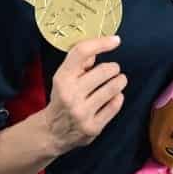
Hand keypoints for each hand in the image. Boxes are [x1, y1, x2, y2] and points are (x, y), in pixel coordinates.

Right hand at [42, 36, 125, 153]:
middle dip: (114, 68)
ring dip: (120, 81)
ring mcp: (82, 112)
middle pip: (104, 70)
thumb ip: (80, 63)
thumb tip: (99, 48)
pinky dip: (118, 98)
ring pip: (113, 88)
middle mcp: (70, 94)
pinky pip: (115, 106)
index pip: (82, 52)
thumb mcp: (64, 78)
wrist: (52, 132)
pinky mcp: (93, 127)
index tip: (115, 40)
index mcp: (62, 78)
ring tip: (119, 80)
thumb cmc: (62, 98)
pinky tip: (115, 96)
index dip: (101, 43)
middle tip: (113, 70)